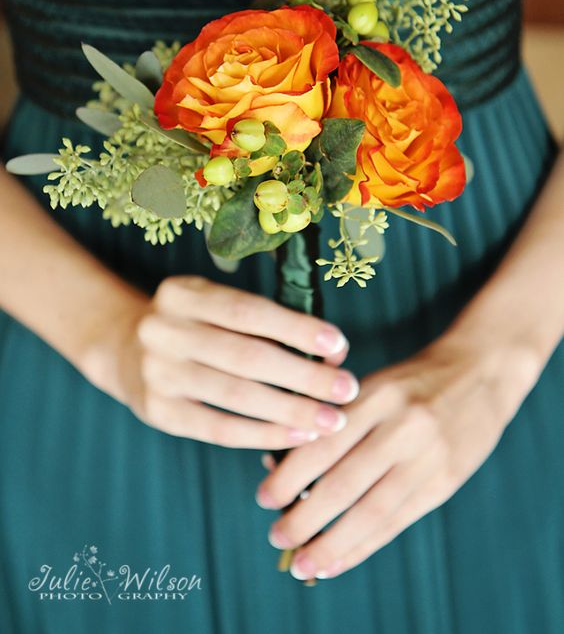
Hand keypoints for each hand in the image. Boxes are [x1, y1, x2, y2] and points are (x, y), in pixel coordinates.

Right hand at [85, 275, 359, 448]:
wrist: (124, 348)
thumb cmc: (193, 325)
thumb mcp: (213, 304)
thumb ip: (262, 322)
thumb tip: (330, 351)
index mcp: (182, 293)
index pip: (248, 312)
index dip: (296, 328)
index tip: (339, 344)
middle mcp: (164, 330)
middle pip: (246, 356)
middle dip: (304, 376)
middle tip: (347, 389)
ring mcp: (157, 373)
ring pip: (236, 396)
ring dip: (291, 410)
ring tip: (331, 421)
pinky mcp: (159, 413)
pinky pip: (219, 428)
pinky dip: (263, 434)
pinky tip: (297, 435)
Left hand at [256, 328, 542, 579]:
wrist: (481, 372)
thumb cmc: (413, 380)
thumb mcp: (374, 384)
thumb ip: (335, 420)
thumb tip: (281, 465)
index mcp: (376, 395)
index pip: (324, 444)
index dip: (289, 477)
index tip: (264, 499)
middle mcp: (402, 427)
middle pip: (342, 484)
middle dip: (303, 518)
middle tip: (277, 536)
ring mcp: (427, 458)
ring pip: (370, 512)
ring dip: (330, 544)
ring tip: (302, 563)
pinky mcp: (444, 482)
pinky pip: (397, 522)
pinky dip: (363, 546)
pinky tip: (338, 561)